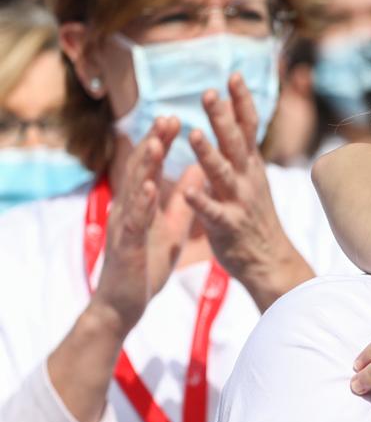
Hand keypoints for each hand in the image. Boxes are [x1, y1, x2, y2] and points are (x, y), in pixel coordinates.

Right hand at [91, 117, 199, 329]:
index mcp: (140, 204)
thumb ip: (181, 200)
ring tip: (157, 141)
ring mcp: (124, 226)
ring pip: (133, 190)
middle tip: (168, 116)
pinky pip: (134, 222)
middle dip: (153, 142)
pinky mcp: (126, 246)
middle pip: (140, 169)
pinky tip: (150, 188)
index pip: (150, 166)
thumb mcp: (171, 227)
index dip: (161, 142)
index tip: (175, 117)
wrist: (123, 304)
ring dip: (145, 166)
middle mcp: (128, 209)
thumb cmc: (145, 264)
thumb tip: (196, 171)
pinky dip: (142, 203)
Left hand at [186, 73, 312, 309]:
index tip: (233, 75)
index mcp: (251, 167)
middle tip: (209, 93)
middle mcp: (247, 179)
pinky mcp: (227, 225)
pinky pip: (211, 212)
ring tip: (193, 134)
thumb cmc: (255, 220)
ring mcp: (238, 202)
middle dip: (222, 117)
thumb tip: (234, 120)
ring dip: (208, 154)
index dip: (241, 101)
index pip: (249, 127)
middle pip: (235, 143)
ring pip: (221, 174)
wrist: (270, 261)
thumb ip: (241, 152)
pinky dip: (199, 201)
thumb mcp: (253, 180)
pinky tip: (186, 191)